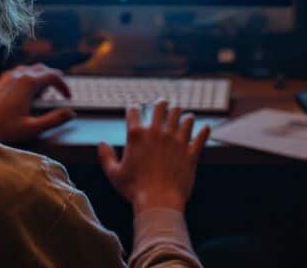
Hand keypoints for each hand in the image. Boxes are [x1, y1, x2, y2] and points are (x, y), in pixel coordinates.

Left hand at [0, 65, 74, 144]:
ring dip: (40, 78)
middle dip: (53, 79)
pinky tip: (26, 92)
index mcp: (29, 83)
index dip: (64, 86)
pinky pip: (17, 74)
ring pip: (29, 69)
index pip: (54, 76)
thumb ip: (54, 120)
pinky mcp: (0, 82)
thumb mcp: (33, 127)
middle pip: (42, 69)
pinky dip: (27, 79)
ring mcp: (8, 77)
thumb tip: (71, 113)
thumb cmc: (6, 129)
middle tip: (59, 93)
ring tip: (43, 95)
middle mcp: (19, 76)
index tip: (68, 98)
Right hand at [97, 100, 209, 214]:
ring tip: (184, 115)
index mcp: (137, 135)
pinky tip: (204, 128)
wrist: (158, 202)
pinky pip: (201, 136)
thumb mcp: (114, 174)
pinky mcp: (190, 152)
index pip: (134, 111)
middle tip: (163, 104)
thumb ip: (106, 156)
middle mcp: (158, 133)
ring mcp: (176, 141)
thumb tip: (101, 144)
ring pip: (183, 117)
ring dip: (183, 114)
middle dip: (161, 104)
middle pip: (161, 107)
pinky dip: (203, 131)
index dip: (133, 108)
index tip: (134, 110)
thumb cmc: (134, 190)